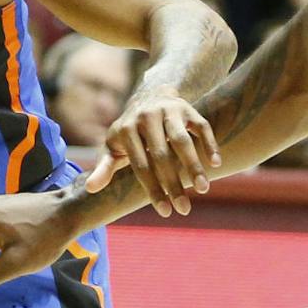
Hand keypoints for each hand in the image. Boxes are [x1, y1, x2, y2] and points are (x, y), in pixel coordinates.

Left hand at [86, 88, 218, 216]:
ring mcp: (169, 110)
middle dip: (174, 184)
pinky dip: (210, 144)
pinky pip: (202, 126)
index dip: (152, 189)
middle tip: (184, 209)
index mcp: (127, 129)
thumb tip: (90, 189)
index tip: (165, 211)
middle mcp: (147, 117)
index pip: (140, 165)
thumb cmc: (130, 131)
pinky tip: (216, 164)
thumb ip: (104, 167)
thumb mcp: (114, 146)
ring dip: (194, 166)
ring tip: (203, 189)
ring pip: (183, 140)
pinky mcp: (187, 108)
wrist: (149, 96)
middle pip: (162, 155)